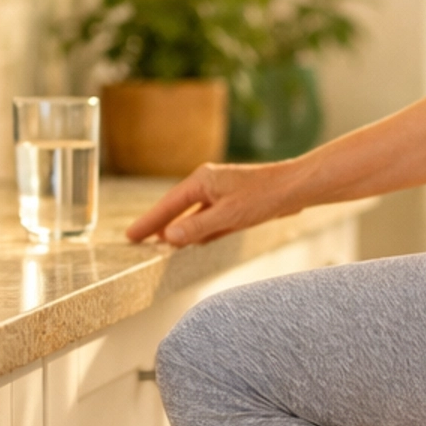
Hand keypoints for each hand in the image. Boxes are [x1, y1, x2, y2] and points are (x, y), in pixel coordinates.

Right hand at [125, 160, 295, 246]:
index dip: (149, 222)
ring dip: (177, 229)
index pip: (168, 205)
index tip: (131, 235)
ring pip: (192, 214)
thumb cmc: (263, 197)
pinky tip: (191, 241)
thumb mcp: (227, 216)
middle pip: (176, 208)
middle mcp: (208, 184)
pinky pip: (208, 218)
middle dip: (158, 225)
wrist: (294, 188)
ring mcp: (220, 193)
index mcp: (202, 181)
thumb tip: (169, 237)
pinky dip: (197, 229)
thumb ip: (197, 228)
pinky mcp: (232, 203)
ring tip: (158, 244)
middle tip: (136, 240)